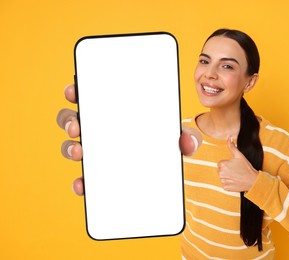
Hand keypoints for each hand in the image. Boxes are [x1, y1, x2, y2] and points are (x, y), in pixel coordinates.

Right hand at [57, 84, 201, 195]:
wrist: (164, 173)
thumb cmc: (163, 144)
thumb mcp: (175, 137)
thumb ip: (186, 137)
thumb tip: (188, 142)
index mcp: (114, 113)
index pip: (90, 97)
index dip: (77, 92)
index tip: (74, 91)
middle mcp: (100, 130)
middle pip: (74, 120)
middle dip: (69, 120)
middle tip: (77, 126)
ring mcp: (96, 153)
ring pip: (72, 146)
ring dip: (70, 148)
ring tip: (80, 153)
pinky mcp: (97, 175)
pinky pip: (83, 177)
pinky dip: (80, 181)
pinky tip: (84, 185)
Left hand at [218, 137, 258, 191]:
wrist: (252, 180)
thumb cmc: (246, 167)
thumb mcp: (239, 155)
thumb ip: (231, 146)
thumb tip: (229, 137)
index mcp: (223, 165)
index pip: (221, 163)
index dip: (228, 164)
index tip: (234, 166)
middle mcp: (221, 173)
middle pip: (221, 170)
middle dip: (226, 170)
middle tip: (236, 171)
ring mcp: (223, 181)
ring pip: (222, 177)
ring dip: (227, 177)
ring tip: (236, 176)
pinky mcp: (226, 188)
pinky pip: (225, 184)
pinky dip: (229, 183)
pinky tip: (235, 181)